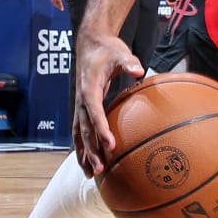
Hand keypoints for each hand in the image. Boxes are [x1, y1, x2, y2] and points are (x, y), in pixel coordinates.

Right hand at [71, 29, 144, 172]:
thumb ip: (129, 62)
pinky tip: (88, 162)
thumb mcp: (120, 53)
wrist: (90, 43)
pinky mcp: (82, 108)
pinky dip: (82, 148)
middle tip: (101, 168)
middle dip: (91, 150)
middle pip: (83, 129)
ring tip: (91, 174)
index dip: (101, 129)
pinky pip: (79, 131)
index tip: (110, 145)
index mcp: (89, 88)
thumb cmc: (107, 49)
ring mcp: (79, 105)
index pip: (94, 112)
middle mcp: (81, 100)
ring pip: (78, 134)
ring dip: (84, 154)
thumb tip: (139, 71)